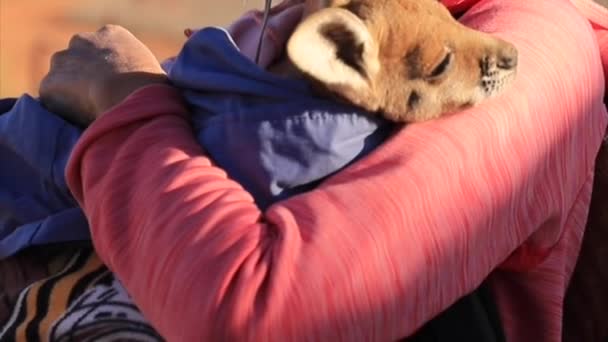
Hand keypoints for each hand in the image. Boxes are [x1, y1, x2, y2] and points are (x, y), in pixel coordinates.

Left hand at [40, 25, 167, 125]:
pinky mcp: (50, 84)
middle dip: (86, 79)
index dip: (110, 73)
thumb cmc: (152, 89)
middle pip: (78, 61)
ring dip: (72, 96)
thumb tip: (144, 90)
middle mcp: (83, 40)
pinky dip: (65, 113)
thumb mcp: (154, 72)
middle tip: (101, 103)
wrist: (130, 97)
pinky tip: (83, 123)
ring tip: (92, 116)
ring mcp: (63, 60)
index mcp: (112, 34)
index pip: (104, 51)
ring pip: (62, 81)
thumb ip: (139, 74)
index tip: (117, 90)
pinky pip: (54, 102)